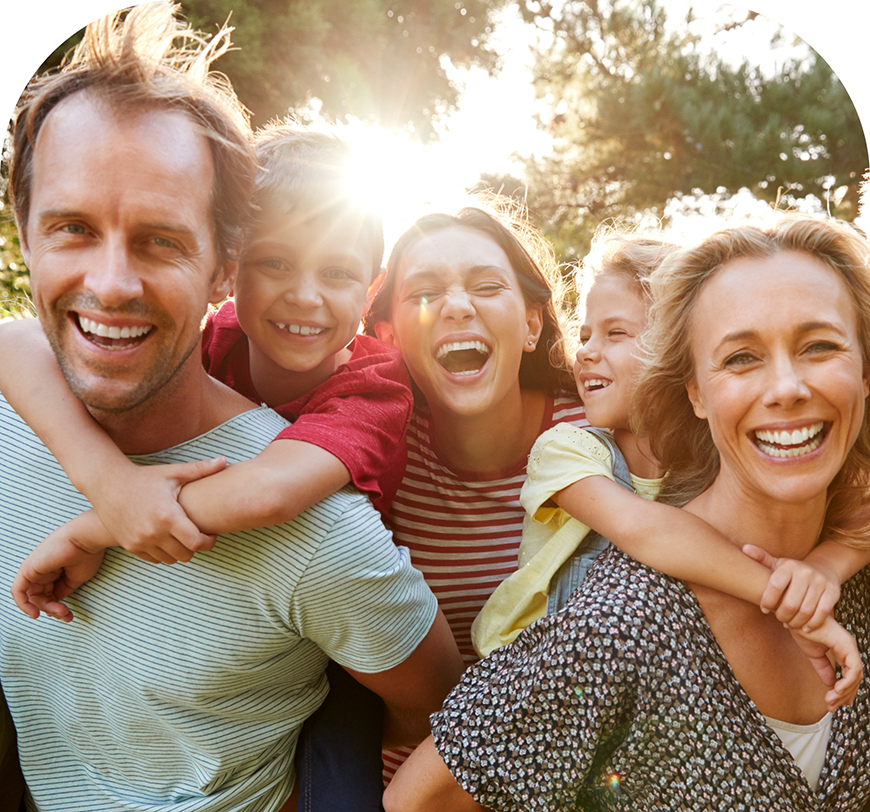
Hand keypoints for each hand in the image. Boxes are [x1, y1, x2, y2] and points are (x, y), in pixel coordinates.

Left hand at [11, 511, 107, 621]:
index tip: (68, 614)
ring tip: (61, 611)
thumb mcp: (76, 579)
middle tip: (65, 615)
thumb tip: (56, 601)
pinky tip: (35, 613)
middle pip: (40, 597)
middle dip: (52, 609)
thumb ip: (63, 590)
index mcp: (54, 570)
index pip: (49, 593)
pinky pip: (19, 591)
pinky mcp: (28, 569)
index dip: (57, 606)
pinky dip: (24, 604)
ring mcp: (34, 569)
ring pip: (32, 597)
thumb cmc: (87, 555)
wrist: (87, 539)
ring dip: (45, 608)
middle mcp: (42, 570)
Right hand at [90, 456, 226, 563]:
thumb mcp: (173, 472)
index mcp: (168, 516)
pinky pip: (154, 559)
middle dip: (196, 547)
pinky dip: (163, 553)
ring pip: (171, 559)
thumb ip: (201, 469)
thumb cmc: (144, 477)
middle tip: (198, 535)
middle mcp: (153, 533)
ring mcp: (140, 542)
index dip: (209, 541)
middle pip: (186, 555)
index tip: (211, 534)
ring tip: (182, 536)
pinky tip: (166, 539)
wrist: (108, 484)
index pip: (197, 542)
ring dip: (180, 551)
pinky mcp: (130, 547)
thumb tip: (225, 460)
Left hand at [743, 544, 840, 630]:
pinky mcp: (833, 592)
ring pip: (806, 610)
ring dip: (796, 622)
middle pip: (791, 602)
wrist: (823, 569)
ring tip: (789, 624)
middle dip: (782, 615)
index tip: (764, 609)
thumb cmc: (792, 571)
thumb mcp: (776, 563)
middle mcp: (805, 572)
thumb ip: (760, 558)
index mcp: (789, 565)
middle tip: (779, 619)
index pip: (775, 586)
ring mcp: (820, 582)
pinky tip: (805, 628)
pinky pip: (822, 613)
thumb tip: (744, 548)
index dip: (767, 600)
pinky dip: (812, 624)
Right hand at [787, 614, 862, 710]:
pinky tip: (835, 689)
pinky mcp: (846, 645)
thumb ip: (823, 669)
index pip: (850, 674)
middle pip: (856, 677)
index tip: (834, 702)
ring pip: (857, 675)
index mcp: (842, 649)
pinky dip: (847, 681)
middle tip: (831, 705)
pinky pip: (853, 668)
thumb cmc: (801, 628)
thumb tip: (830, 684)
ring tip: (830, 700)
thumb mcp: (813, 654)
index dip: (845, 690)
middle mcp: (849, 647)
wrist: (793, 615)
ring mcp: (849, 645)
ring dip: (845, 691)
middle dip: (845, 694)